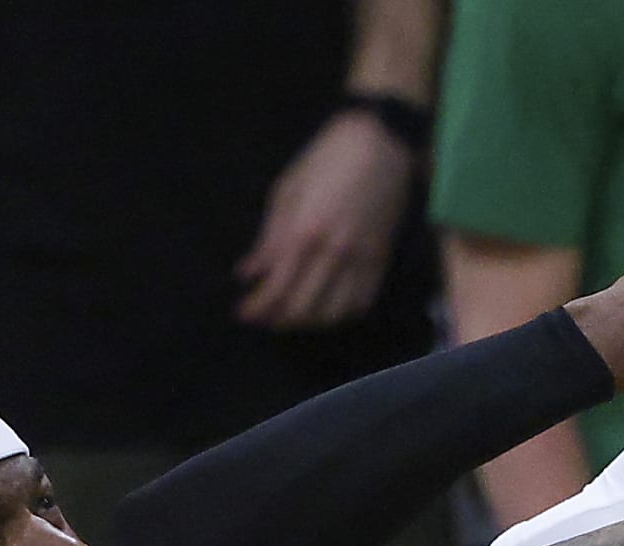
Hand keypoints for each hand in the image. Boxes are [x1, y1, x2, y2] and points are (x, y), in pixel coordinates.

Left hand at [236, 109, 415, 329]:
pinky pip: (361, 303)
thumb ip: (268, 238)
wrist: (381, 143)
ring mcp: (361, 260)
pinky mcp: (380, 261)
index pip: (277, 288)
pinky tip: (326, 310)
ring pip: (333, 313)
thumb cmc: (327, 159)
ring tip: (292, 317)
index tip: (242, 314)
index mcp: (305, 233)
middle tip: (264, 318)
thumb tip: (248, 273)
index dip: (258, 307)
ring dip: (309, 323)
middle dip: (278, 319)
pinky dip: (340, 315)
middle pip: (303, 308)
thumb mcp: (287, 190)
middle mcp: (334, 254)